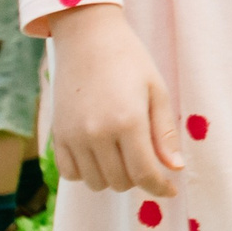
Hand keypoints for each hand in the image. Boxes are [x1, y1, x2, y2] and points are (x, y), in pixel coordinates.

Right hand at [47, 3, 183, 197]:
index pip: (144, 173)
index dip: (160, 188)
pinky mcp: (56, 135)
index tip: (170, 191)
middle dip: (139, 179)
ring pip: (96, 182)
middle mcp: (96, 134)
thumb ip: (164, 134)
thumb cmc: (130, 60)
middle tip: (148, 160)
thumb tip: (174, 168)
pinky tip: (100, 156)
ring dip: (114, 177)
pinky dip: (87, 173)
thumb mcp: (156, 91)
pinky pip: (70, 174)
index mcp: (127, 122)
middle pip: (121, 181)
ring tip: (125, 155)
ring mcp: (73, 137)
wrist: (87, 39)